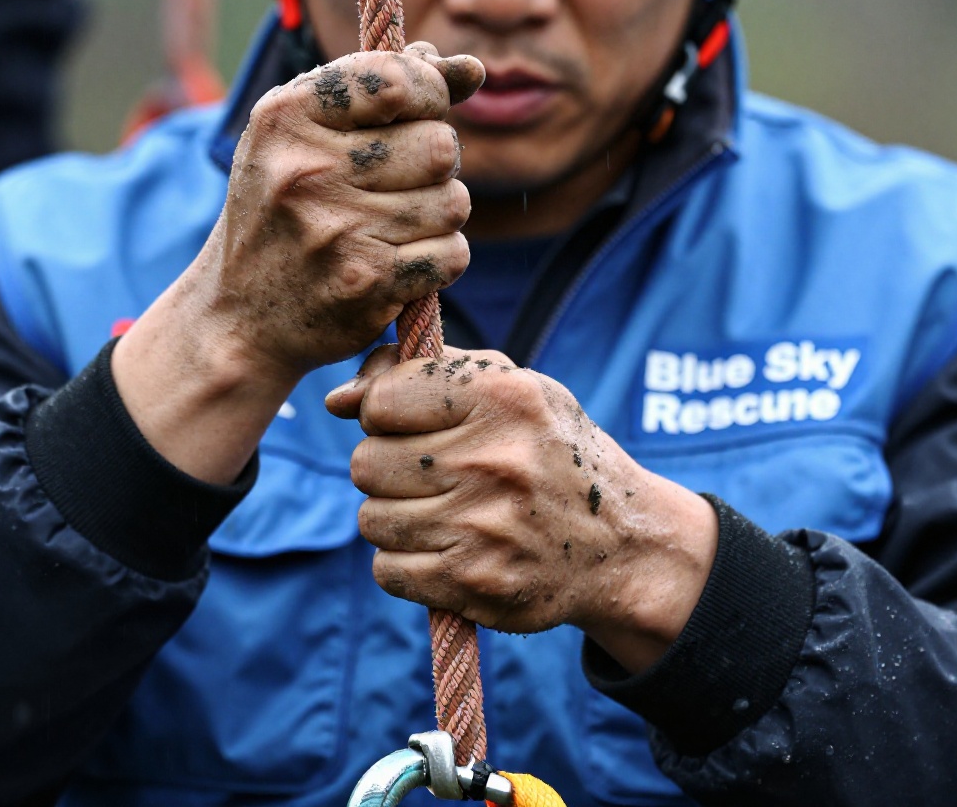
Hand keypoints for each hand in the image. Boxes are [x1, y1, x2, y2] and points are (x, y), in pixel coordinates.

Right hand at [186, 43, 484, 382]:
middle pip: (441, 146)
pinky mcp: (366, 284)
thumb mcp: (306, 135)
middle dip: (435, 165)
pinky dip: (439, 260)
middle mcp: (307, 170)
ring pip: (454, 202)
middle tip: (400, 183)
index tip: (420, 112)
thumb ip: (384, 89)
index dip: (430, 92)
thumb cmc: (284, 210)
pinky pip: (452, 254)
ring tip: (396, 225)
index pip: (399, 79)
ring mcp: (337, 230)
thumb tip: (470, 68)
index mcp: (286, 117)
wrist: (240, 314)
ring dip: (439, 216)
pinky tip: (403, 262)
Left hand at [326, 346, 718, 671]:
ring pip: (371, 518)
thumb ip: (420, 374)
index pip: (380, 401)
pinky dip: (405, 563)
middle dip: (386, 469)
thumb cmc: (548, 452)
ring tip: (443, 512)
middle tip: (429, 475)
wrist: (620, 543)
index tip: (407, 424)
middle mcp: (494, 461)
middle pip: (366, 464)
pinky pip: (387, 570)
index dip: (382, 413)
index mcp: (502, 398)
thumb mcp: (508, 388)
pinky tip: (446, 549)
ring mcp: (483, 527)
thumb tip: (336, 398)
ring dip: (395, 517)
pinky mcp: (474, 583)